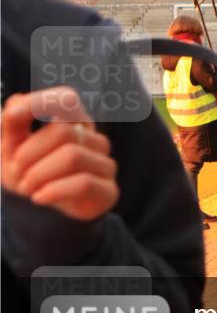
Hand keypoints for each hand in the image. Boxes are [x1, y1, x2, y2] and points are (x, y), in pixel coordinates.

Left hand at [2, 87, 118, 220]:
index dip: (41, 102)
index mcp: (74, 121)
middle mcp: (95, 139)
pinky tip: (40, 198)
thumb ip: (12, 123)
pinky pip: (82, 183)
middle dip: (29, 153)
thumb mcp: (11, 148)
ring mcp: (105, 164)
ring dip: (38, 174)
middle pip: (63, 132)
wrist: (44, 213)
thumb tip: (16, 103)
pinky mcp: (109, 190)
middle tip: (17, 172)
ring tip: (27, 187)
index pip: (67, 98)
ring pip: (72, 156)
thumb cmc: (30, 173)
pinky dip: (53, 191)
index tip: (11, 116)